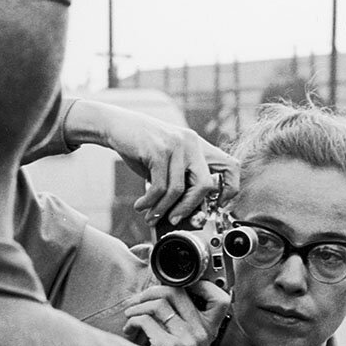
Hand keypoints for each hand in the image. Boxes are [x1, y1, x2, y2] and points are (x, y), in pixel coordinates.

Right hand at [62, 100, 238, 225]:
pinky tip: (141, 205)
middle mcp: (192, 143)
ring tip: (151, 216)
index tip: (217, 206)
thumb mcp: (166, 162)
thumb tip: (186, 214)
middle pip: (205, 185)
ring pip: (178, 190)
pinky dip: (150, 202)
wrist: (114, 125)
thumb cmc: (141, 148)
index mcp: (198, 146)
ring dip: (163, 209)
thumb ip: (178, 181)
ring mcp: (176, 145)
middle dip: (191, 208)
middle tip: (176, 220)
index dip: (230, 189)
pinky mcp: (158, 150)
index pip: (230, 166)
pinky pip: (159, 187)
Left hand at [122, 281, 229, 345]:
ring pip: (159, 304)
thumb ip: (184, 317)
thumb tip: (161, 288)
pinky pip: (146, 320)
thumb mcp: (187, 341)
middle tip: (139, 301)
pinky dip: (132, 321)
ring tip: (130, 315)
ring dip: (137, 307)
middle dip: (151, 292)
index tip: (176, 286)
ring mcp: (187, 340)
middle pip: (178, 292)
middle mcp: (201, 334)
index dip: (200, 285)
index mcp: (209, 330)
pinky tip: (129, 329)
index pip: (219, 299)